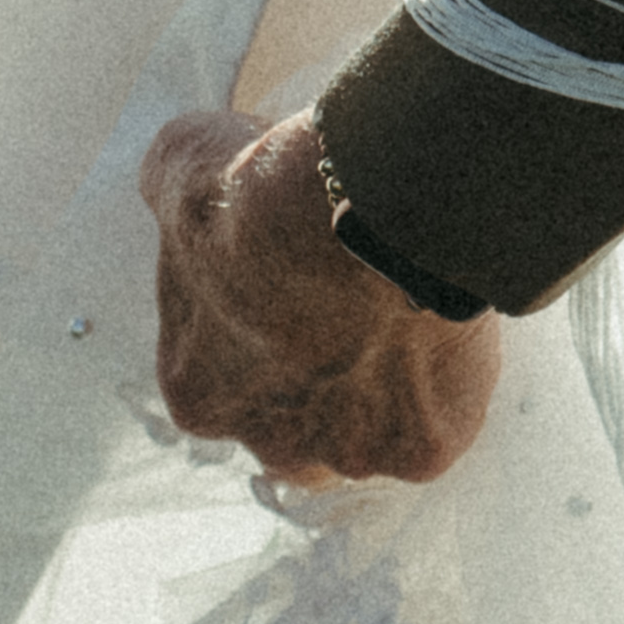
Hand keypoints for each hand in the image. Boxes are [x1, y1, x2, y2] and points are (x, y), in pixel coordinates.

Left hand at [142, 108, 500, 491]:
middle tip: (357, 306)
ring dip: (388, 388)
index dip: (270, 329)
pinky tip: (445, 325)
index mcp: (198, 393)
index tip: (303, 287)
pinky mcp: (423, 449)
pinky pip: (439, 422)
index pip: (231, 380)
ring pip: (373, 433)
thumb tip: (175, 180)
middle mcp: (267, 444)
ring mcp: (350, 453)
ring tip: (407, 313)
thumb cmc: (266, 193)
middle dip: (326, 377)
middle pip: (301, 425)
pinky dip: (450, 381)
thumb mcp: (186, 170)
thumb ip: (174, 194)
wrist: (363, 208)